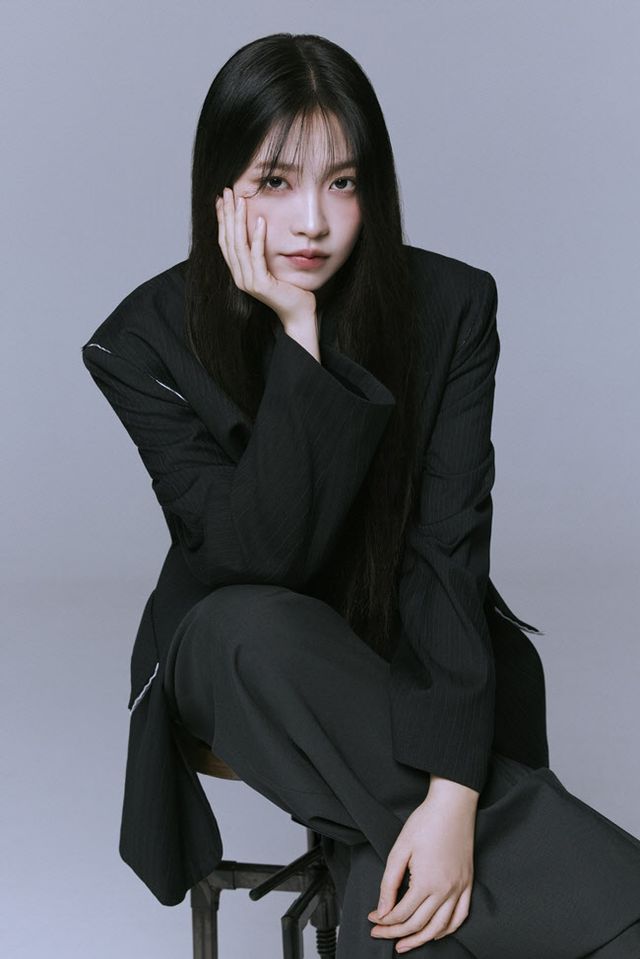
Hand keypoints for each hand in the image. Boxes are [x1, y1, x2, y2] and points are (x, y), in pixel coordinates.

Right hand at [215, 187, 316, 325]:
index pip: (226, 241)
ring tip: (241, 200)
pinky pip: (257, 256)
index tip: (222, 199)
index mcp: (239, 272)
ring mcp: (248, 281)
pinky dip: (258, 238)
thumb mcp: (272, 267)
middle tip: (227, 192)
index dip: (222, 219)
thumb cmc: (290, 290)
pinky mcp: (261, 284)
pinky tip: (260, 221)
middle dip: (227, 214)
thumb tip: (260, 226)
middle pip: (228, 240)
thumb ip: (262, 253)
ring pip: (239, 246)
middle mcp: (239, 277)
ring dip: (239, 221)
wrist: (299, 314)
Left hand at [367, 793, 475, 951]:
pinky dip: (447, 929)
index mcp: (426, 882)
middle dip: (396, 934)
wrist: (453, 805)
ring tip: (405, 945)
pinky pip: (461, 916)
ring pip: (440, 927)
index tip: (373, 921)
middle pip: (418, 924)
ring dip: (421, 939)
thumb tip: (382, 911)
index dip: (384, 921)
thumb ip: (389, 883)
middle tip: (381, 935)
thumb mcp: (399, 850)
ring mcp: (459, 888)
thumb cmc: (425, 822)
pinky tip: (435, 933)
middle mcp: (445, 890)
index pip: (402, 914)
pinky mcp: (468, 883)